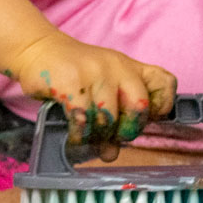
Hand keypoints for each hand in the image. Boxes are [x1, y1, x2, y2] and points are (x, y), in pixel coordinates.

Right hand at [11, 32, 176, 160]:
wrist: (38, 49)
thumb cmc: (72, 73)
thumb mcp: (101, 85)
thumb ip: (113, 116)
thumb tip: (110, 153)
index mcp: (130, 67)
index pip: (165, 83)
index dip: (161, 107)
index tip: (145, 119)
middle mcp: (117, 67)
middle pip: (139, 107)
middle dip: (126, 130)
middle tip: (111, 135)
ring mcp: (94, 73)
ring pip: (107, 119)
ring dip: (97, 136)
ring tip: (87, 136)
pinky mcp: (70, 82)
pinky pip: (82, 120)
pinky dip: (79, 135)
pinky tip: (74, 135)